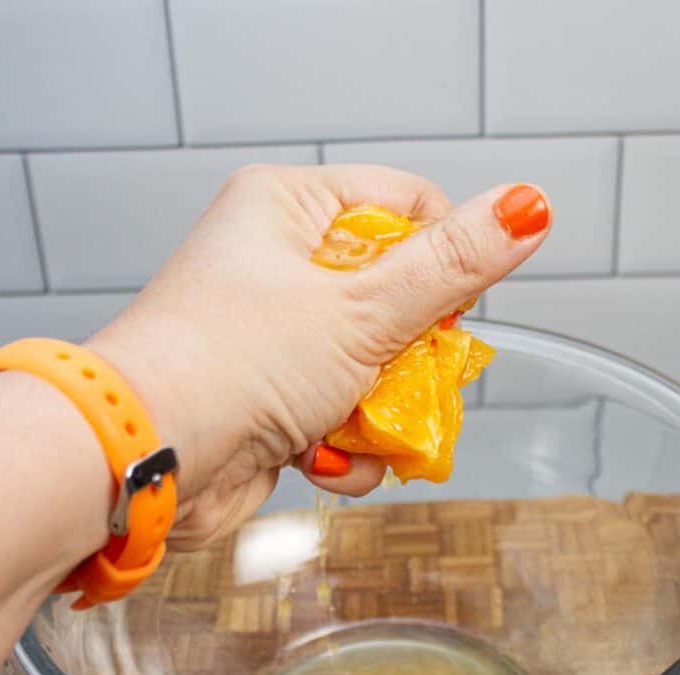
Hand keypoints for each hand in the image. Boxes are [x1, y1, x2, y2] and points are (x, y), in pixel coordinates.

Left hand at [88, 165, 551, 549]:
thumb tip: (529, 207)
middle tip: (400, 381)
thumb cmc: (232, 364)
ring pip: (379, 370)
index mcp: (289, 208)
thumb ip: (451, 267)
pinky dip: (346, 449)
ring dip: (380, 415)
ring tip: (348, 429)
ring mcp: (276, 340)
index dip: (443, 262)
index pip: (406, 206)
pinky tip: (321, 463)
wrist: (151, 462)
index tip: (448, 313)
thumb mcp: (361, 309)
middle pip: (400, 300)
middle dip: (411, 360)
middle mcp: (279, 266)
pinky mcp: (274, 403)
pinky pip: (344, 420)